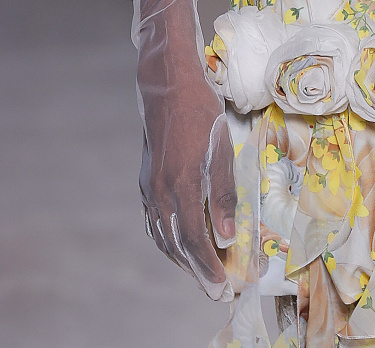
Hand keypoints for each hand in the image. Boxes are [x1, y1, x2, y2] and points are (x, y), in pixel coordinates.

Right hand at [136, 0, 237, 300]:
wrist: (167, 82)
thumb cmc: (201, 108)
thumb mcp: (221, 145)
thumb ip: (223, 192)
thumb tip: (227, 236)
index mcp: (182, 185)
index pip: (194, 240)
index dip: (209, 267)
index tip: (224, 288)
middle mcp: (161, 192)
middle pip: (178, 245)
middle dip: (198, 272)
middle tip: (217, 291)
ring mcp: (150, 186)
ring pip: (164, 236)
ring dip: (183, 259)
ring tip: (202, 273)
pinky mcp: (147, 179)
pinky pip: (155, 221)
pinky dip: (168, 239)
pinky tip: (179, 242)